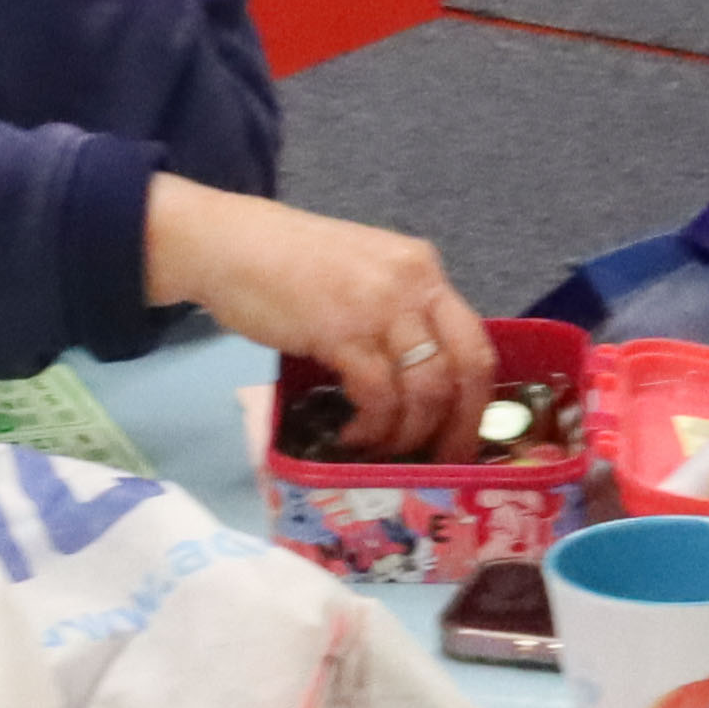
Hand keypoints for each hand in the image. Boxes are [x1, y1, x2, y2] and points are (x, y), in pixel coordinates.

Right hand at [144, 177, 493, 455]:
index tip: (463, 437)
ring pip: (425, 388)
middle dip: (458, 426)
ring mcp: (381, 305)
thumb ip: (397, 316)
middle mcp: (415, 284)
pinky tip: (351, 434)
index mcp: (424, 270)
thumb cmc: (288, 266)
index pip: (476, 342)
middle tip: (439, 462)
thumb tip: (415, 381)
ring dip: (407, 433)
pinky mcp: (343, 330)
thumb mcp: (362, 279)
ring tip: (379, 449)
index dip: (477, 400)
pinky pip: (378, 394)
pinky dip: (370, 426)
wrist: (230, 245)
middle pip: (465, 368)